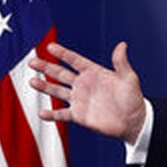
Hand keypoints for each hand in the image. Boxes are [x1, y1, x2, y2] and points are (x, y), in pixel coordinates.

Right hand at [28, 41, 145, 143]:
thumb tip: (122, 44)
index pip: (74, 60)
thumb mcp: (129, 78)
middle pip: (60, 73)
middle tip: (32, 62)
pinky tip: (42, 113)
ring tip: (32, 82)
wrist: (134, 122)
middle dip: (46, 67)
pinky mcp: (79, 116)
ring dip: (45, 87)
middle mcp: (83, 84)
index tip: (49, 47)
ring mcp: (79, 100)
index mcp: (93, 72)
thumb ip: (121, 62)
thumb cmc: (133, 98)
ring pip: (57, 91)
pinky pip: (62, 114)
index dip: (62, 53)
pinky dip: (52, 114)